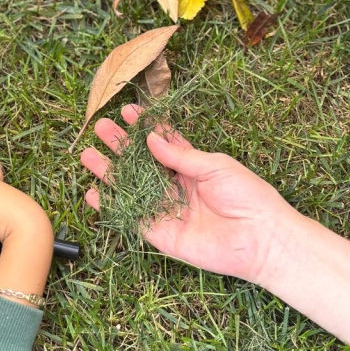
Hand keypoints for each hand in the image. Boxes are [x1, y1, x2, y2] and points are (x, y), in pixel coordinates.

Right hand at [80, 105, 289, 283]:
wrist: (261, 239)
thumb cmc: (248, 196)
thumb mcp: (216, 165)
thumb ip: (180, 155)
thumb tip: (150, 139)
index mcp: (193, 166)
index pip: (163, 143)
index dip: (145, 127)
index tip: (127, 111)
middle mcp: (177, 186)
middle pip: (141, 163)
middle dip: (120, 145)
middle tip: (100, 128)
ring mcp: (167, 210)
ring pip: (131, 188)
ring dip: (110, 173)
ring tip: (88, 156)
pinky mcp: (161, 234)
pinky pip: (132, 219)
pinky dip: (111, 207)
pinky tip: (93, 193)